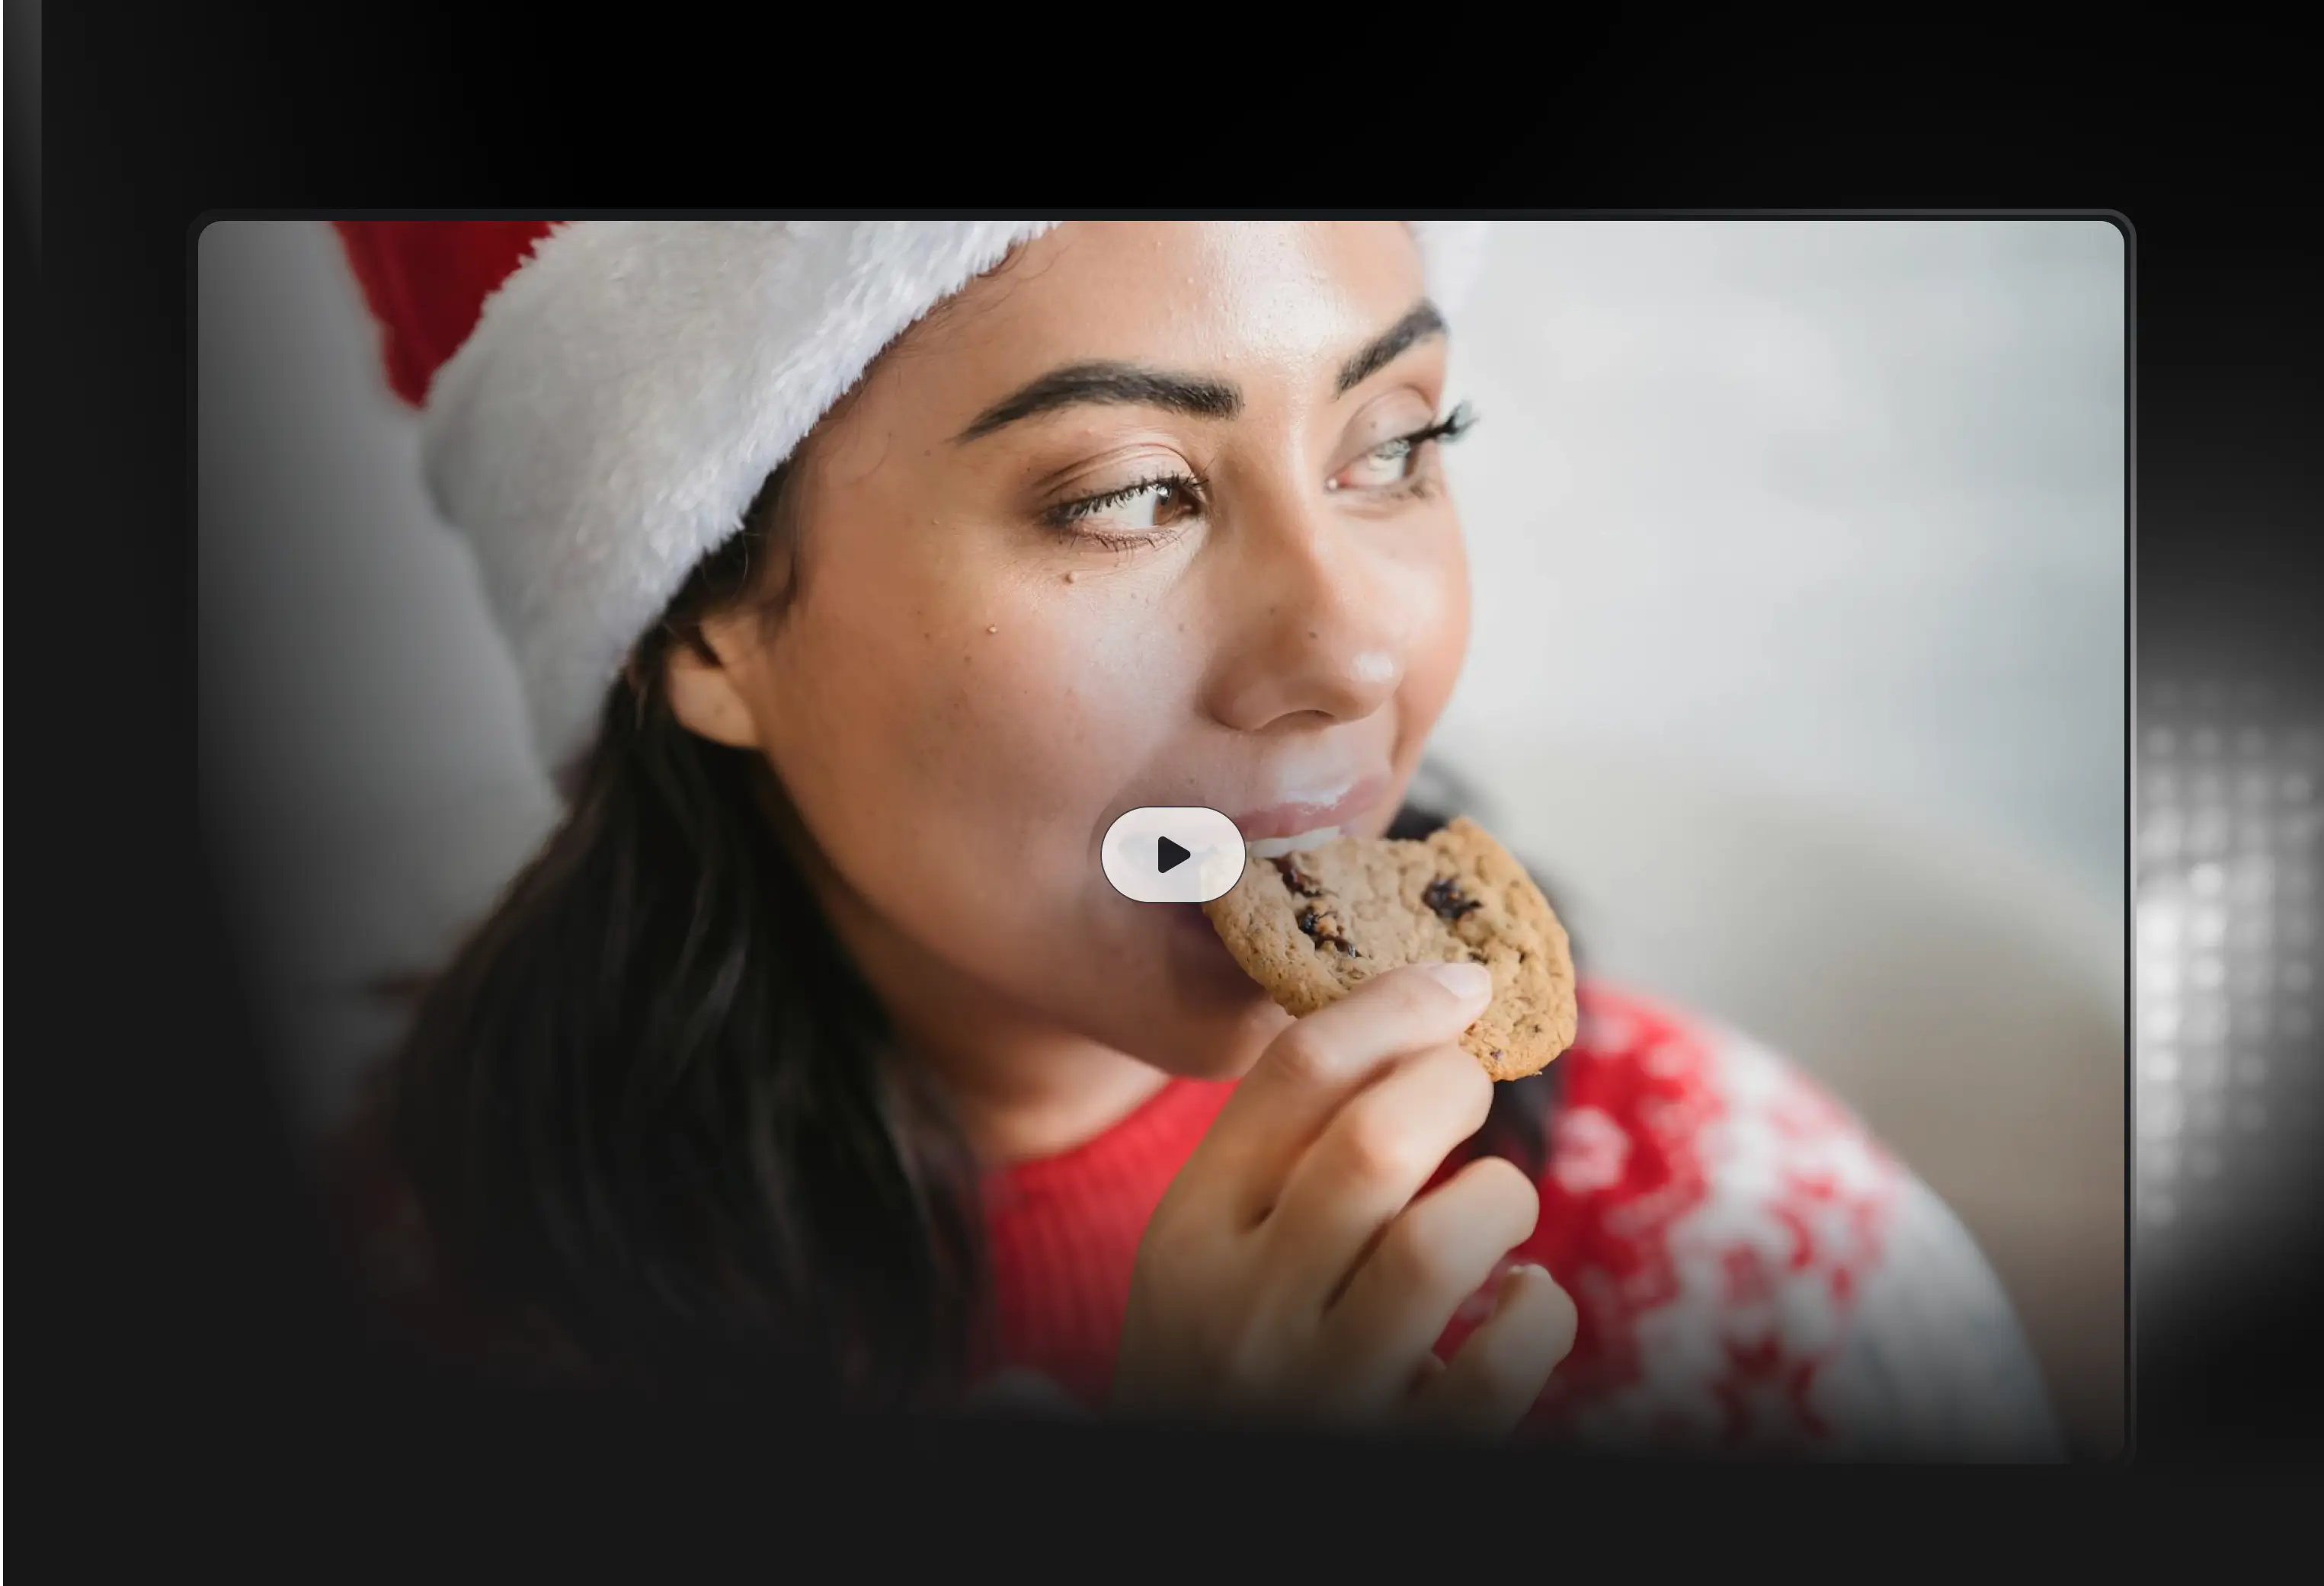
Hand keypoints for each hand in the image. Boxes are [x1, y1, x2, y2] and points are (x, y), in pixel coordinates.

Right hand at [1110, 961, 1577, 1437]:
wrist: (1204, 1506)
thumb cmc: (1220, 1367)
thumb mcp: (1198, 1262)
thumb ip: (1268, 1163)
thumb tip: (1396, 1019)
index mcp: (1189, 1234)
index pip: (1293, 1075)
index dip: (1394, 1006)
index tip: (1459, 981)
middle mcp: (1244, 1309)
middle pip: (1375, 1140)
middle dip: (1452, 1084)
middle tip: (1470, 1083)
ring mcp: (1320, 1392)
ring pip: (1441, 1241)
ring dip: (1498, 1195)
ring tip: (1493, 1200)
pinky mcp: (1400, 1455)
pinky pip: (1501, 1363)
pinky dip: (1540, 1310)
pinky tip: (1521, 1300)